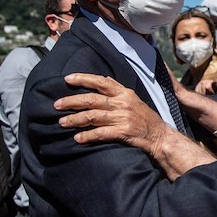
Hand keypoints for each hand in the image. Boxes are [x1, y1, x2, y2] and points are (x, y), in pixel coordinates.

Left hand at [54, 73, 215, 179]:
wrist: (160, 136)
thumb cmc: (146, 119)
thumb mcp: (135, 99)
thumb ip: (119, 91)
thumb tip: (104, 78)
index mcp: (125, 93)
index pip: (102, 81)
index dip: (84, 78)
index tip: (67, 78)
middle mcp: (123, 103)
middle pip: (92, 99)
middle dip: (72, 101)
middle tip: (56, 104)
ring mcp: (123, 118)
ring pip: (93, 116)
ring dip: (75, 120)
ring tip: (62, 123)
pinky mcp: (123, 132)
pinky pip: (100, 133)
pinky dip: (87, 136)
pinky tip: (77, 138)